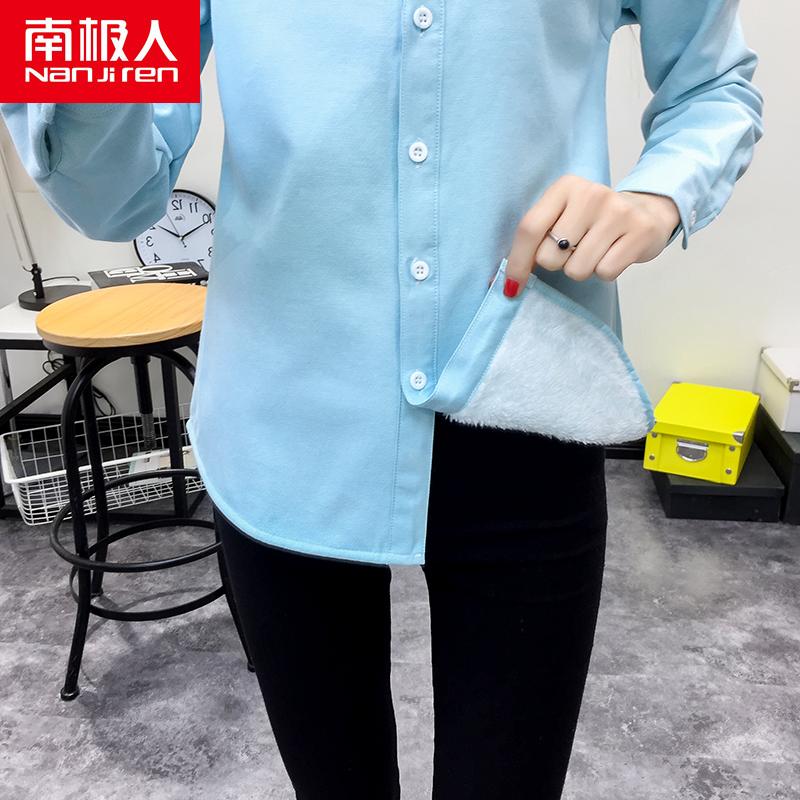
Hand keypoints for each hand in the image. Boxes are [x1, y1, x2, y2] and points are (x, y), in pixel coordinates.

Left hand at [497, 174, 680, 296]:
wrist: (646, 211)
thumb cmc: (592, 221)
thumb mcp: (563, 216)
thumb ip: (536, 239)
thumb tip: (508, 283)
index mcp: (565, 187)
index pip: (529, 229)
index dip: (516, 263)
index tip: (511, 287)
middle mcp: (591, 194)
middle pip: (549, 256)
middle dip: (557, 264)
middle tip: (574, 250)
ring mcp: (618, 212)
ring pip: (577, 270)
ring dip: (582, 269)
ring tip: (596, 251)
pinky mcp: (640, 232)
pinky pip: (605, 273)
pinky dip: (605, 272)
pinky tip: (614, 253)